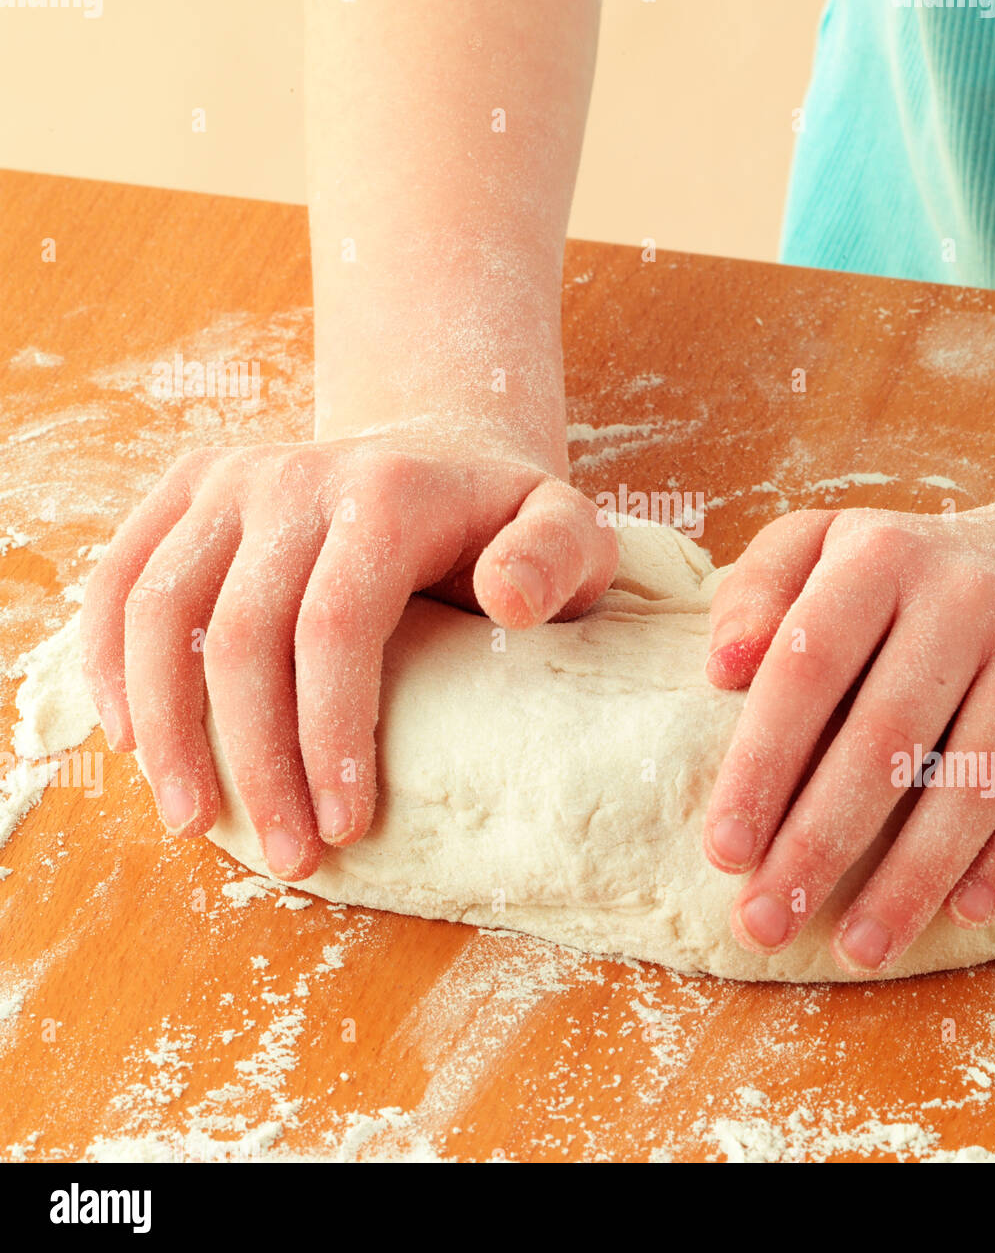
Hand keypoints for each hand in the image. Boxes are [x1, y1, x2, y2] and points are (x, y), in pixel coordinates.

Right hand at [81, 420, 617, 877]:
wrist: (436, 453)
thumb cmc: (503, 524)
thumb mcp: (568, 533)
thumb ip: (559, 558)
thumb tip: (507, 599)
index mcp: (388, 493)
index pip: (335, 626)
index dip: (328, 735)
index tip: (345, 827)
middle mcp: (295, 475)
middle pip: (242, 633)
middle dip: (257, 762)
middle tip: (289, 857)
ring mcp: (232, 479)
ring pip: (160, 611)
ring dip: (167, 729)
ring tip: (193, 820)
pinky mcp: (188, 490)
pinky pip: (120, 579)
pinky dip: (108, 662)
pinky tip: (132, 741)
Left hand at [702, 504, 994, 973]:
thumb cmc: (914, 578)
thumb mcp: (826, 550)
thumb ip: (759, 594)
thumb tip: (723, 668)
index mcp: (880, 555)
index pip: (807, 667)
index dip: (762, 766)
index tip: (723, 853)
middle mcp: (968, 587)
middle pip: (886, 735)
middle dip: (819, 844)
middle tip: (768, 923)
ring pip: (978, 777)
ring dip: (913, 876)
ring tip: (860, 947)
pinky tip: (963, 913)